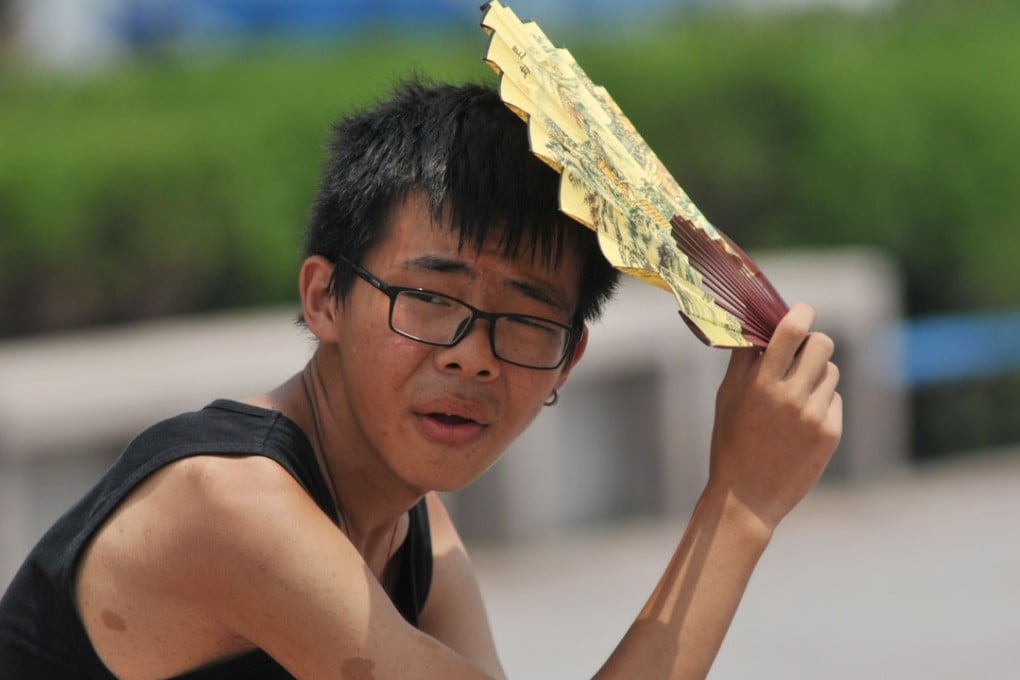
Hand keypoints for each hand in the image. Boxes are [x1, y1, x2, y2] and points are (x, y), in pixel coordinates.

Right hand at [708, 303, 842, 533]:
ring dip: (817, 374)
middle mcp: (791, 396)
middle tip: (801, 352)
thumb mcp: (727, 399)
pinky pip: (834, 400)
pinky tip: (802, 421)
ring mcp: (814, 416)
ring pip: (830, 372)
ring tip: (796, 394)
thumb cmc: (730, 444)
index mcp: (761, 384)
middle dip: (813, 342)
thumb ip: (743, 362)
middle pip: (822, 345)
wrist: (748, 498)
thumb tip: (756, 328)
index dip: (802, 313)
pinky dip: (821, 402)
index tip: (802, 311)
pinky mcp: (830, 434)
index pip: (791, 331)